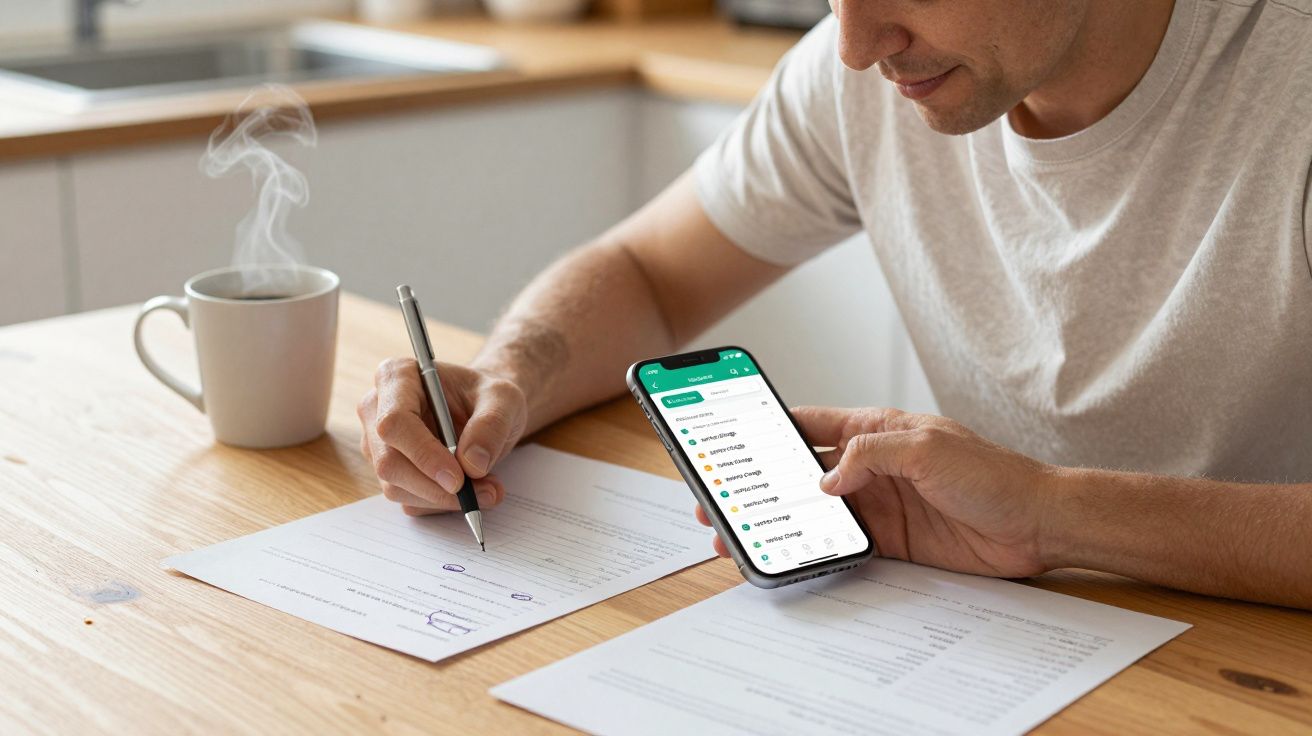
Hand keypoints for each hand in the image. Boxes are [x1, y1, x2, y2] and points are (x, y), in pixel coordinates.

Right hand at [357, 357, 526, 515]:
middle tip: (484, 491)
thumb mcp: (504, 398)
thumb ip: (491, 425)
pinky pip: (409, 500)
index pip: (394, 422)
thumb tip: (471, 464)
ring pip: (397, 487)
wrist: (484, 409)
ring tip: (488, 488)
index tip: (459, 478)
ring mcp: (378, 444)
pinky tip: (472, 490)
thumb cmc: (487, 395)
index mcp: (396, 377)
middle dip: (436, 486)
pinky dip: (443, 503)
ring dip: (444, 498)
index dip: (423, 454)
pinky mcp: (390, 472)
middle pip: (389, 462)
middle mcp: (377, 410)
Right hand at [695, 406, 1057, 577]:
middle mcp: (872, 467)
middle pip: (803, 472)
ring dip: (781, 522)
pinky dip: (815, 551)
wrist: (1037, 524)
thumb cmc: (994, 474)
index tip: (734, 439)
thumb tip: (827, 476)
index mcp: (876, 430)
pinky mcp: (892, 542)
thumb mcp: (927, 448)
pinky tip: (791, 556)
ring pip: (816, 513)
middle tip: (723, 499)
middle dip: (762, 484)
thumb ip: (871, 453)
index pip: (811, 423)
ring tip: (743, 535)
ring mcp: (880, 505)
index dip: (770, 428)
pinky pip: (843, 545)